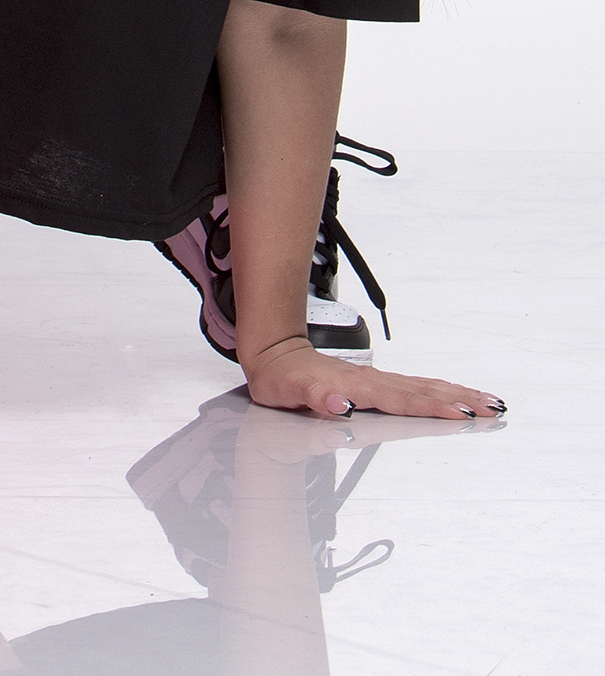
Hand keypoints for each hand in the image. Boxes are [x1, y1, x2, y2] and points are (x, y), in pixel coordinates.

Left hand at [242, 335, 503, 421]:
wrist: (275, 354)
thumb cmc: (282, 379)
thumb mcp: (289, 392)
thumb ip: (317, 397)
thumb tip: (343, 403)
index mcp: (358, 387)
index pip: (402, 400)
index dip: (431, 408)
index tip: (461, 414)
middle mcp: (373, 382)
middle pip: (423, 391)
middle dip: (460, 400)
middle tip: (493, 409)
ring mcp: (378, 381)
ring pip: (425, 387)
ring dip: (458, 395)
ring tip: (489, 403)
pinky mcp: (379, 384)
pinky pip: (417, 388)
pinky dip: (442, 392)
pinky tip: (458, 398)